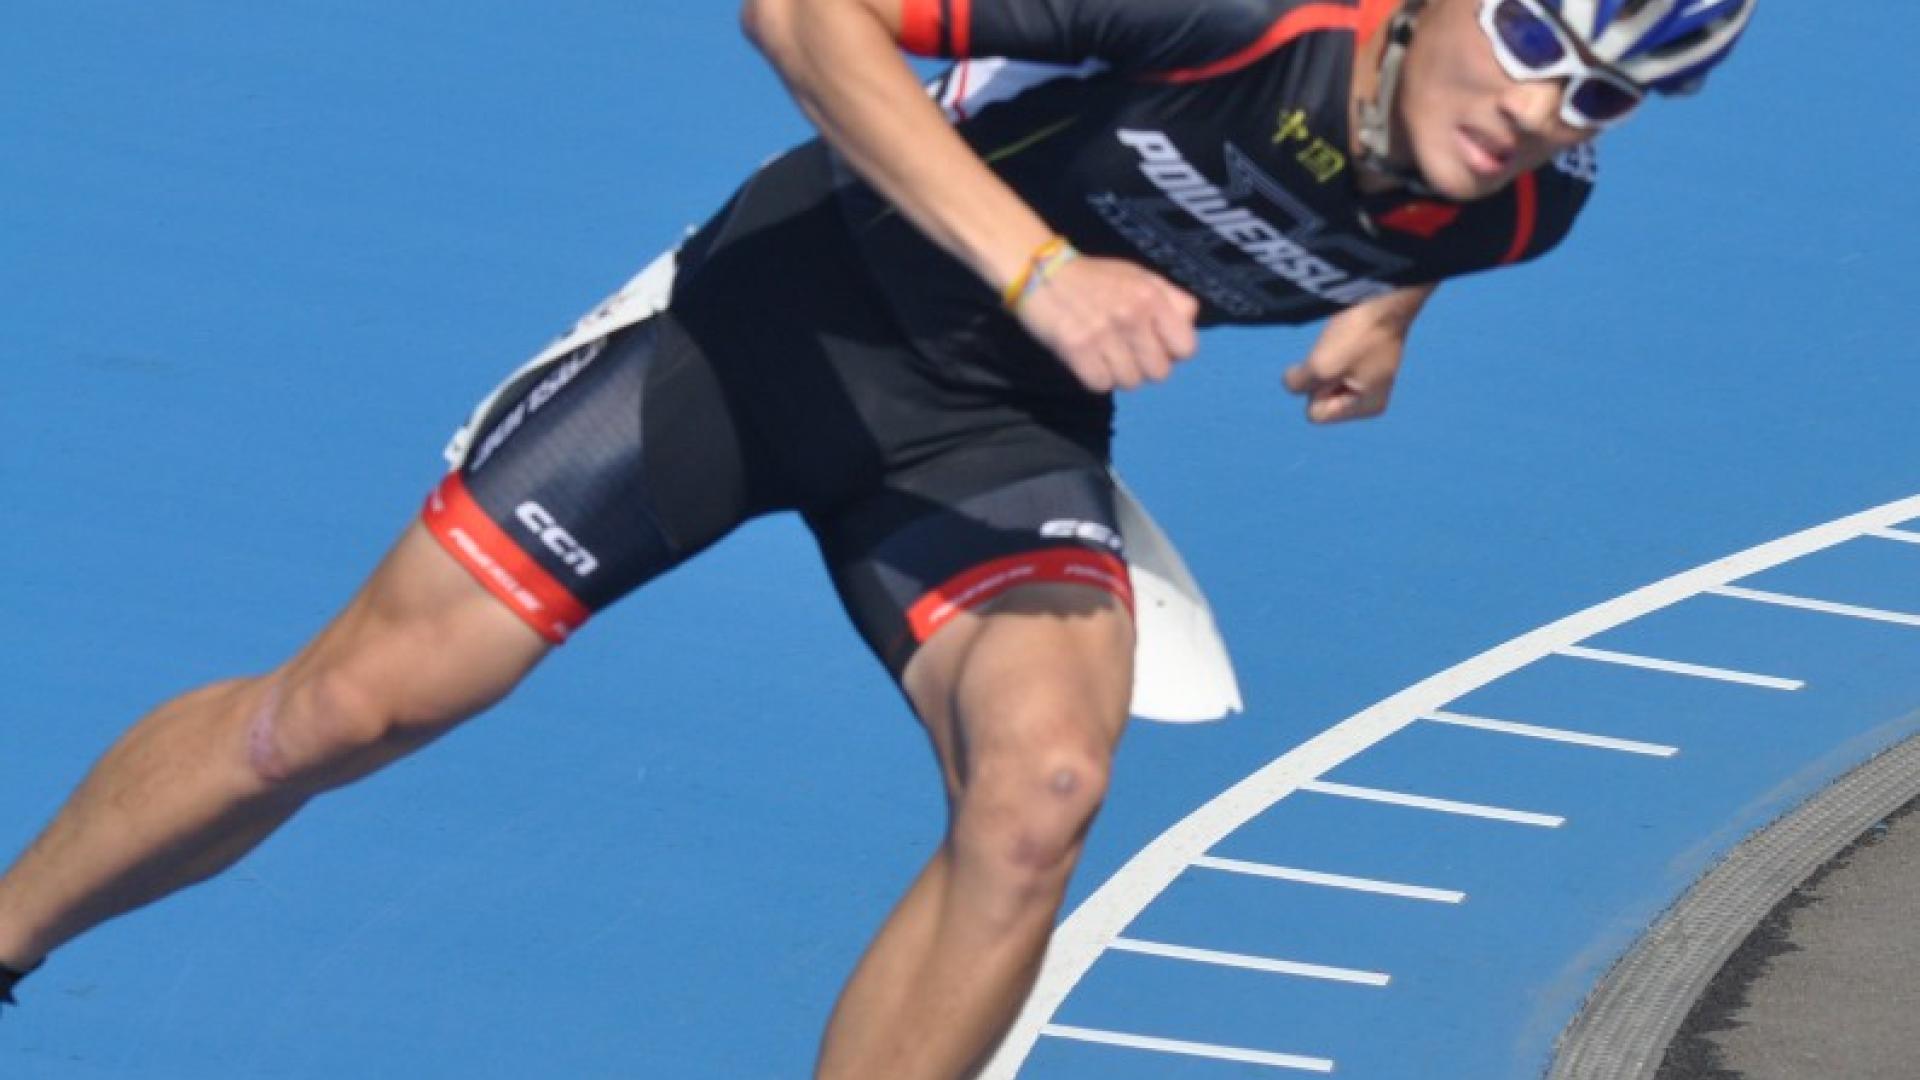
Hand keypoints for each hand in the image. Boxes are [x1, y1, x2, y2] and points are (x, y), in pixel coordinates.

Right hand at [1013, 256, 1199, 392]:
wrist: (1040, 271)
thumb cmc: (1095, 279)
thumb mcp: (1140, 277)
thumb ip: (1170, 300)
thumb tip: (1187, 329)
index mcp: (1151, 296)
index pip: (1186, 347)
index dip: (1173, 351)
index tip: (1156, 345)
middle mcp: (1131, 314)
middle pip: (1159, 373)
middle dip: (1144, 367)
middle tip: (1125, 351)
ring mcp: (1103, 333)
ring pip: (1130, 382)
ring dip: (1118, 373)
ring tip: (1104, 352)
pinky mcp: (1076, 349)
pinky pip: (1101, 385)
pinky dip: (1095, 378)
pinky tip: (1088, 359)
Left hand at [1282, 297, 1416, 422]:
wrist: (1385, 292)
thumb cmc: (1359, 331)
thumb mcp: (1321, 366)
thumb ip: (1299, 384)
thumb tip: (1292, 380)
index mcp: (1367, 407)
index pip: (1316, 413)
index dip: (1317, 388)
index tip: (1339, 365)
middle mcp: (1368, 397)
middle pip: (1318, 397)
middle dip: (1320, 375)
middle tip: (1341, 350)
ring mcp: (1364, 376)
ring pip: (1319, 378)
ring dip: (1322, 359)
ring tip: (1343, 340)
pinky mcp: (1357, 355)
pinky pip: (1325, 361)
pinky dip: (1326, 347)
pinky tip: (1342, 333)